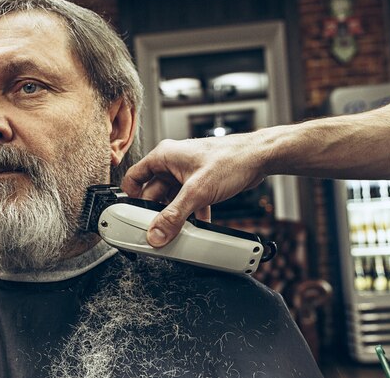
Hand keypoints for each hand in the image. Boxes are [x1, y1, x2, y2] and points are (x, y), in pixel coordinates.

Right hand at [121, 136, 265, 246]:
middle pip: (153, 193)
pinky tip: (197, 225)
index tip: (132, 216)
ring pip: (171, 199)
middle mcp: (172, 163)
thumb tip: (157, 233)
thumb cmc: (231, 159)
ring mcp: (186, 173)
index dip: (131, 198)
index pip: (134, 177)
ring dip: (175, 214)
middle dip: (157, 212)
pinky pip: (187, 201)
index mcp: (164, 156)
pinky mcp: (199, 182)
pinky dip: (190, 214)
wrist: (259, 158)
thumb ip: (174, 215)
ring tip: (178, 229)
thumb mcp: (197, 192)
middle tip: (158, 230)